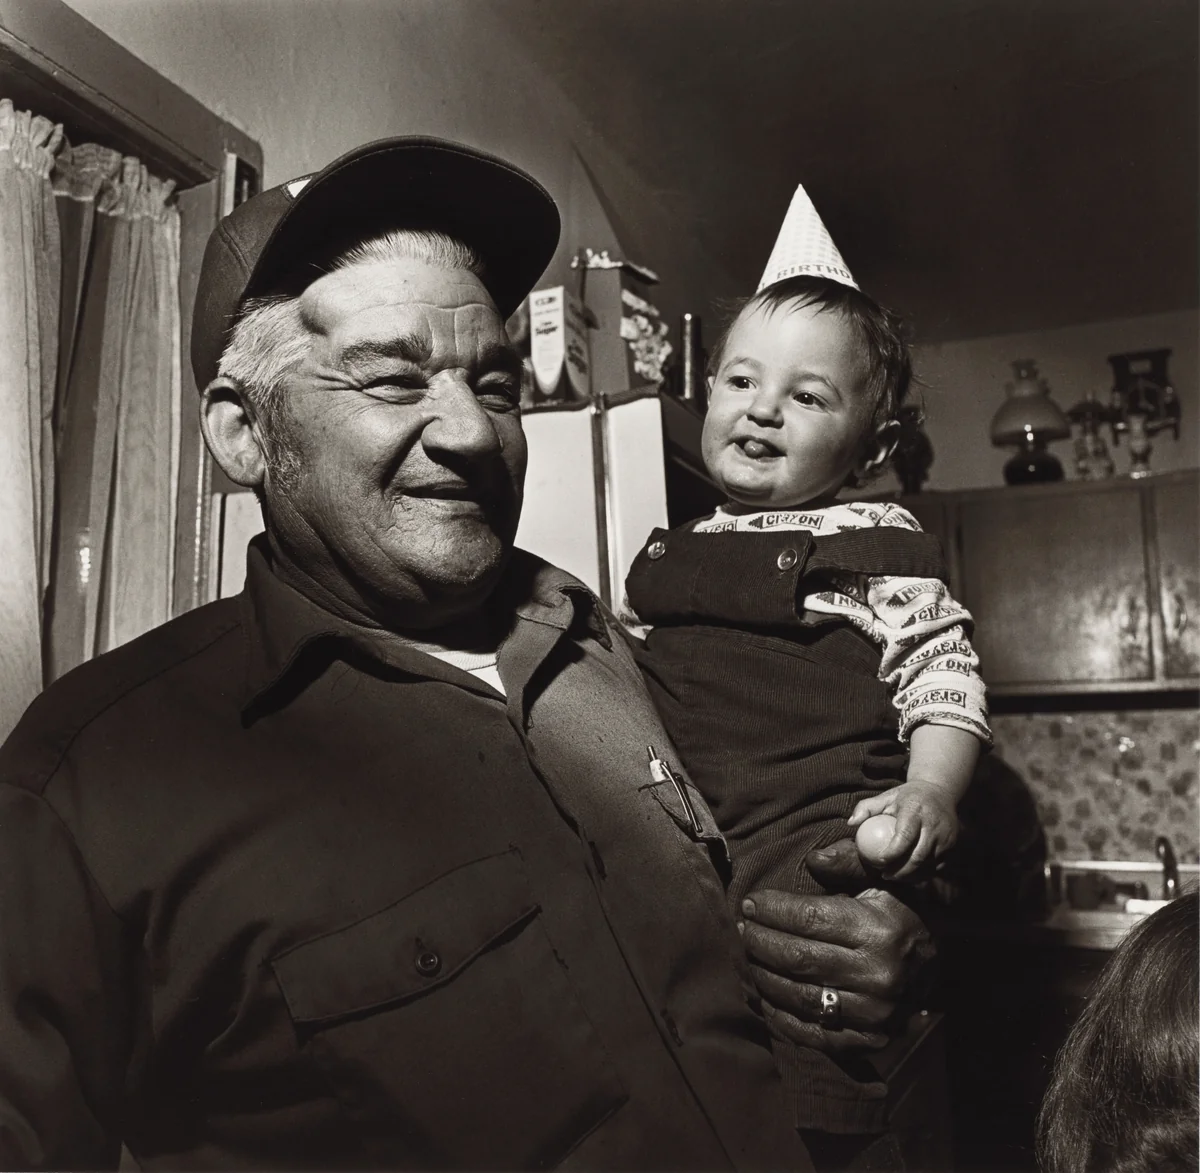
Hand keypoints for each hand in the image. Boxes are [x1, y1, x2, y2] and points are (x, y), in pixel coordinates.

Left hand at [738, 840, 934, 1054]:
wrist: (944, 962)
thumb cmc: (904, 909)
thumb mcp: (884, 877)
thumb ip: (849, 861)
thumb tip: (813, 860)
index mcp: (878, 932)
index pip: (808, 919)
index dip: (772, 910)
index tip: (751, 902)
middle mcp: (876, 976)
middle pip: (797, 958)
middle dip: (760, 940)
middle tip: (743, 927)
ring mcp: (873, 1014)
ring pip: (799, 996)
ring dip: (764, 975)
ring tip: (749, 955)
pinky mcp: (869, 1039)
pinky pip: (814, 1032)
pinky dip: (782, 1016)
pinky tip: (765, 995)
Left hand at [848, 781, 958, 878]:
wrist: (941, 791)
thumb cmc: (906, 797)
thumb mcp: (886, 796)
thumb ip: (866, 808)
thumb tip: (851, 824)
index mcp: (916, 811)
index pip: (905, 837)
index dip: (892, 853)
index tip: (878, 862)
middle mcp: (934, 825)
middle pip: (918, 856)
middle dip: (900, 871)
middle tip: (885, 875)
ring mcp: (946, 836)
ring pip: (928, 864)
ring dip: (911, 875)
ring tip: (894, 876)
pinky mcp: (953, 845)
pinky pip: (937, 866)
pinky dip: (923, 873)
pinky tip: (909, 875)